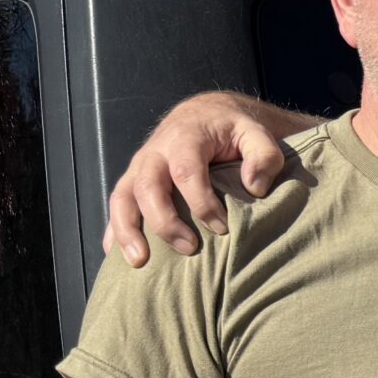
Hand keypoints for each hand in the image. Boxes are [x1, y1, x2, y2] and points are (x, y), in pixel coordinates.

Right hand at [104, 94, 290, 266]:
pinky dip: (114, 230)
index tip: (222, 228)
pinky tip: (116, 256)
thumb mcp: (256, 134)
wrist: (207, 115)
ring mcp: (140, 167)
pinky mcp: (134, 180)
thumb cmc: (234, 130)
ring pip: (123, 197)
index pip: (186, 171)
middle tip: (190, 248)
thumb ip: (264, 156)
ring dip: (127, 230)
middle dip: (165, 222)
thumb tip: (255, 187)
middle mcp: (155, 152)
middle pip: (147, 186)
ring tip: (140, 261)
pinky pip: (117, 205)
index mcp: (185, 137)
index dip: (202, 203)